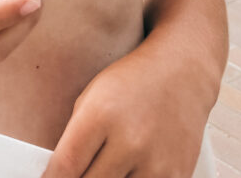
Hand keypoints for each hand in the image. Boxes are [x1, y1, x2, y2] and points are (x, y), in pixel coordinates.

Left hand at [42, 49, 207, 177]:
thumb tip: (60, 175)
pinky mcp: (177, 176)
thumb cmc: (130, 83)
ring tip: (105, 166)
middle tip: (77, 171)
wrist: (181, 72)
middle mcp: (129, 142)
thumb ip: (75, 139)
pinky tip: (127, 170)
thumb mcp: (91, 98)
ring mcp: (156, 164)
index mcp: (100, 116)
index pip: (65, 167)